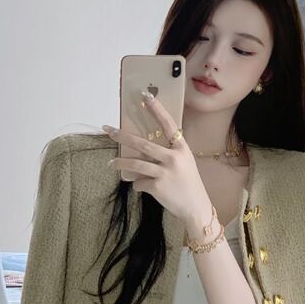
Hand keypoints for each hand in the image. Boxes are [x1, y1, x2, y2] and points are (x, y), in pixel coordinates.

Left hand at [103, 93, 208, 223]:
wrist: (196, 208)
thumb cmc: (189, 185)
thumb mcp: (185, 164)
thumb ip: (168, 154)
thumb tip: (143, 151)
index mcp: (182, 149)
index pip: (168, 124)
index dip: (157, 109)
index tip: (145, 95)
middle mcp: (174, 158)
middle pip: (143, 143)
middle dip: (122, 136)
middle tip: (108, 130)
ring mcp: (165, 172)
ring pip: (135, 164)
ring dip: (120, 163)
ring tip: (110, 163)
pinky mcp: (157, 186)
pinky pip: (139, 183)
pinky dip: (137, 185)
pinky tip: (142, 188)